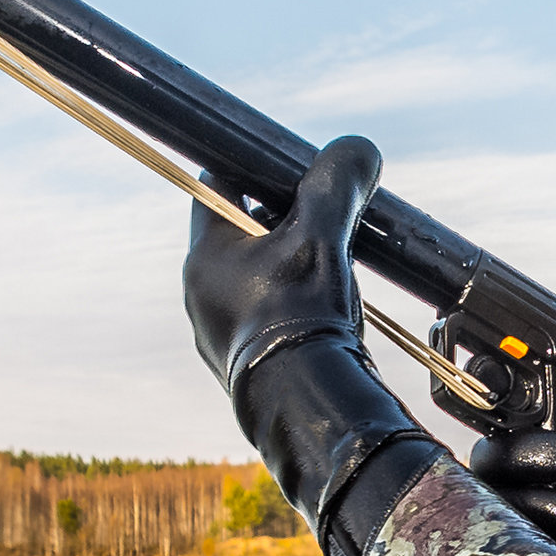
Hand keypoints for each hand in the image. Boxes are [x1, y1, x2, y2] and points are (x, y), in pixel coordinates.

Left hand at [187, 137, 376, 393]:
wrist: (304, 406)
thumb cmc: (301, 316)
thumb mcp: (322, 237)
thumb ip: (336, 185)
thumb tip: (356, 148)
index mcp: (205, 254)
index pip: (216, 184)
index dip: (252, 166)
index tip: (289, 166)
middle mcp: (200, 291)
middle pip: (240, 230)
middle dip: (281, 218)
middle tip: (324, 218)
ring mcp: (217, 330)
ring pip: (254, 275)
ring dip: (288, 264)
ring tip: (331, 268)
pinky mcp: (241, 362)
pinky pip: (262, 315)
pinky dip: (290, 304)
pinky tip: (324, 312)